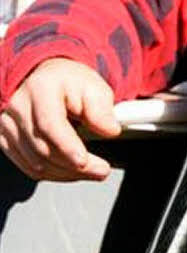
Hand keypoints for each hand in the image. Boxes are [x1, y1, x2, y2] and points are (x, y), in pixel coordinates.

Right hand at [0, 58, 120, 180]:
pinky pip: (28, 166)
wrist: (43, 79)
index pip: (49, 124)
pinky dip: (52, 173)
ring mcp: (7, 126)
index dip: (67, 146)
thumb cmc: (69, 82)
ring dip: (65, 173)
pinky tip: (71, 170)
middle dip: (74, 166)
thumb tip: (110, 130)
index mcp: (41, 89)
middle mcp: (18, 108)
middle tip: (101, 170)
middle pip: (42, 148)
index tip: (84, 161)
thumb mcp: (93, 86)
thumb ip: (101, 109)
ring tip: (92, 171)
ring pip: (35, 162)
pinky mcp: (5, 140)